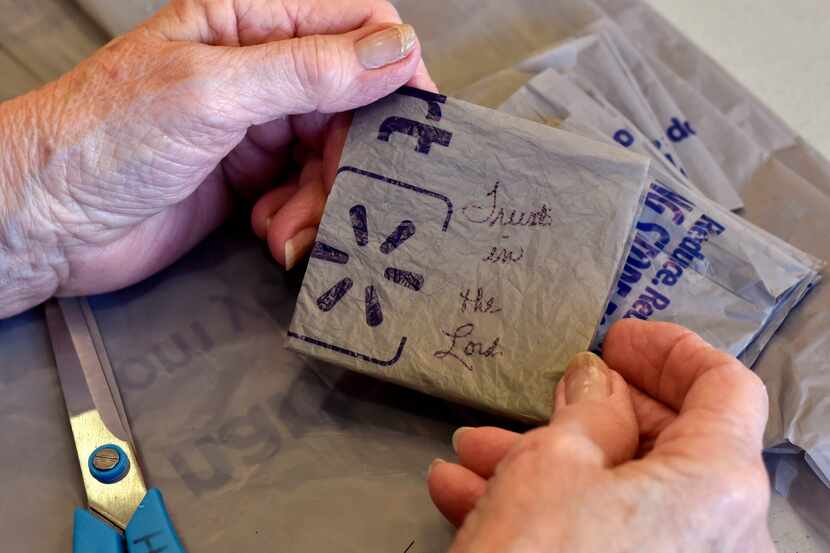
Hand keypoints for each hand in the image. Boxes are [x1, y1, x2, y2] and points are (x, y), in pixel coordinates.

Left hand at [0, 0, 432, 317]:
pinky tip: (268, 233)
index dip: (394, 69)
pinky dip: (300, 220)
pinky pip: (310, 195)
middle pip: (354, 104)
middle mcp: (264, 70)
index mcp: (252, 22)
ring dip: (323, 200)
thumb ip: (309, 70)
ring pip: (336, 158)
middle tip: (334, 197)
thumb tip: (399, 50)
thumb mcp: (214, 93)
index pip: (355, 24)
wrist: (47, 223)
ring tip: (284, 228)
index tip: (415, 123)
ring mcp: (260, 127)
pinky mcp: (254, 180)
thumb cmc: (108, 139)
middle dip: (351, 158)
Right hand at [428, 320, 773, 551]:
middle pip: (666, 445)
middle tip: (537, 396)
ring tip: (471, 453)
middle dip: (586, 414)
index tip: (616, 338)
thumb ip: (587, 409)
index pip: (724, 387)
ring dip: (545, 465)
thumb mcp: (553, 463)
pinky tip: (468, 499)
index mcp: (720, 484)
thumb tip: (597, 381)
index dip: (669, 349)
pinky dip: (547, 513)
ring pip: (621, 495)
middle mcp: (724, 535)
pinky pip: (606, 539)